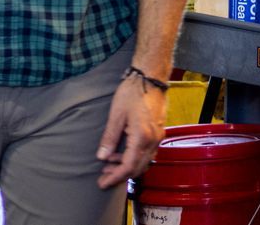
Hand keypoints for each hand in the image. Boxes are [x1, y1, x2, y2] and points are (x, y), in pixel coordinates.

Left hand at [95, 72, 167, 188]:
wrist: (151, 77)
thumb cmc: (132, 92)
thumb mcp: (116, 114)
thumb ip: (110, 137)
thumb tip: (101, 157)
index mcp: (142, 137)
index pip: (128, 166)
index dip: (115, 177)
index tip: (102, 183)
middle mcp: (153, 141)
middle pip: (138, 168)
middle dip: (120, 175)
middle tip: (104, 176)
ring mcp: (157, 137)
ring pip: (144, 162)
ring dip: (127, 166)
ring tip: (109, 163)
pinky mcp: (158, 132)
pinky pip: (148, 153)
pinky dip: (134, 157)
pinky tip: (122, 151)